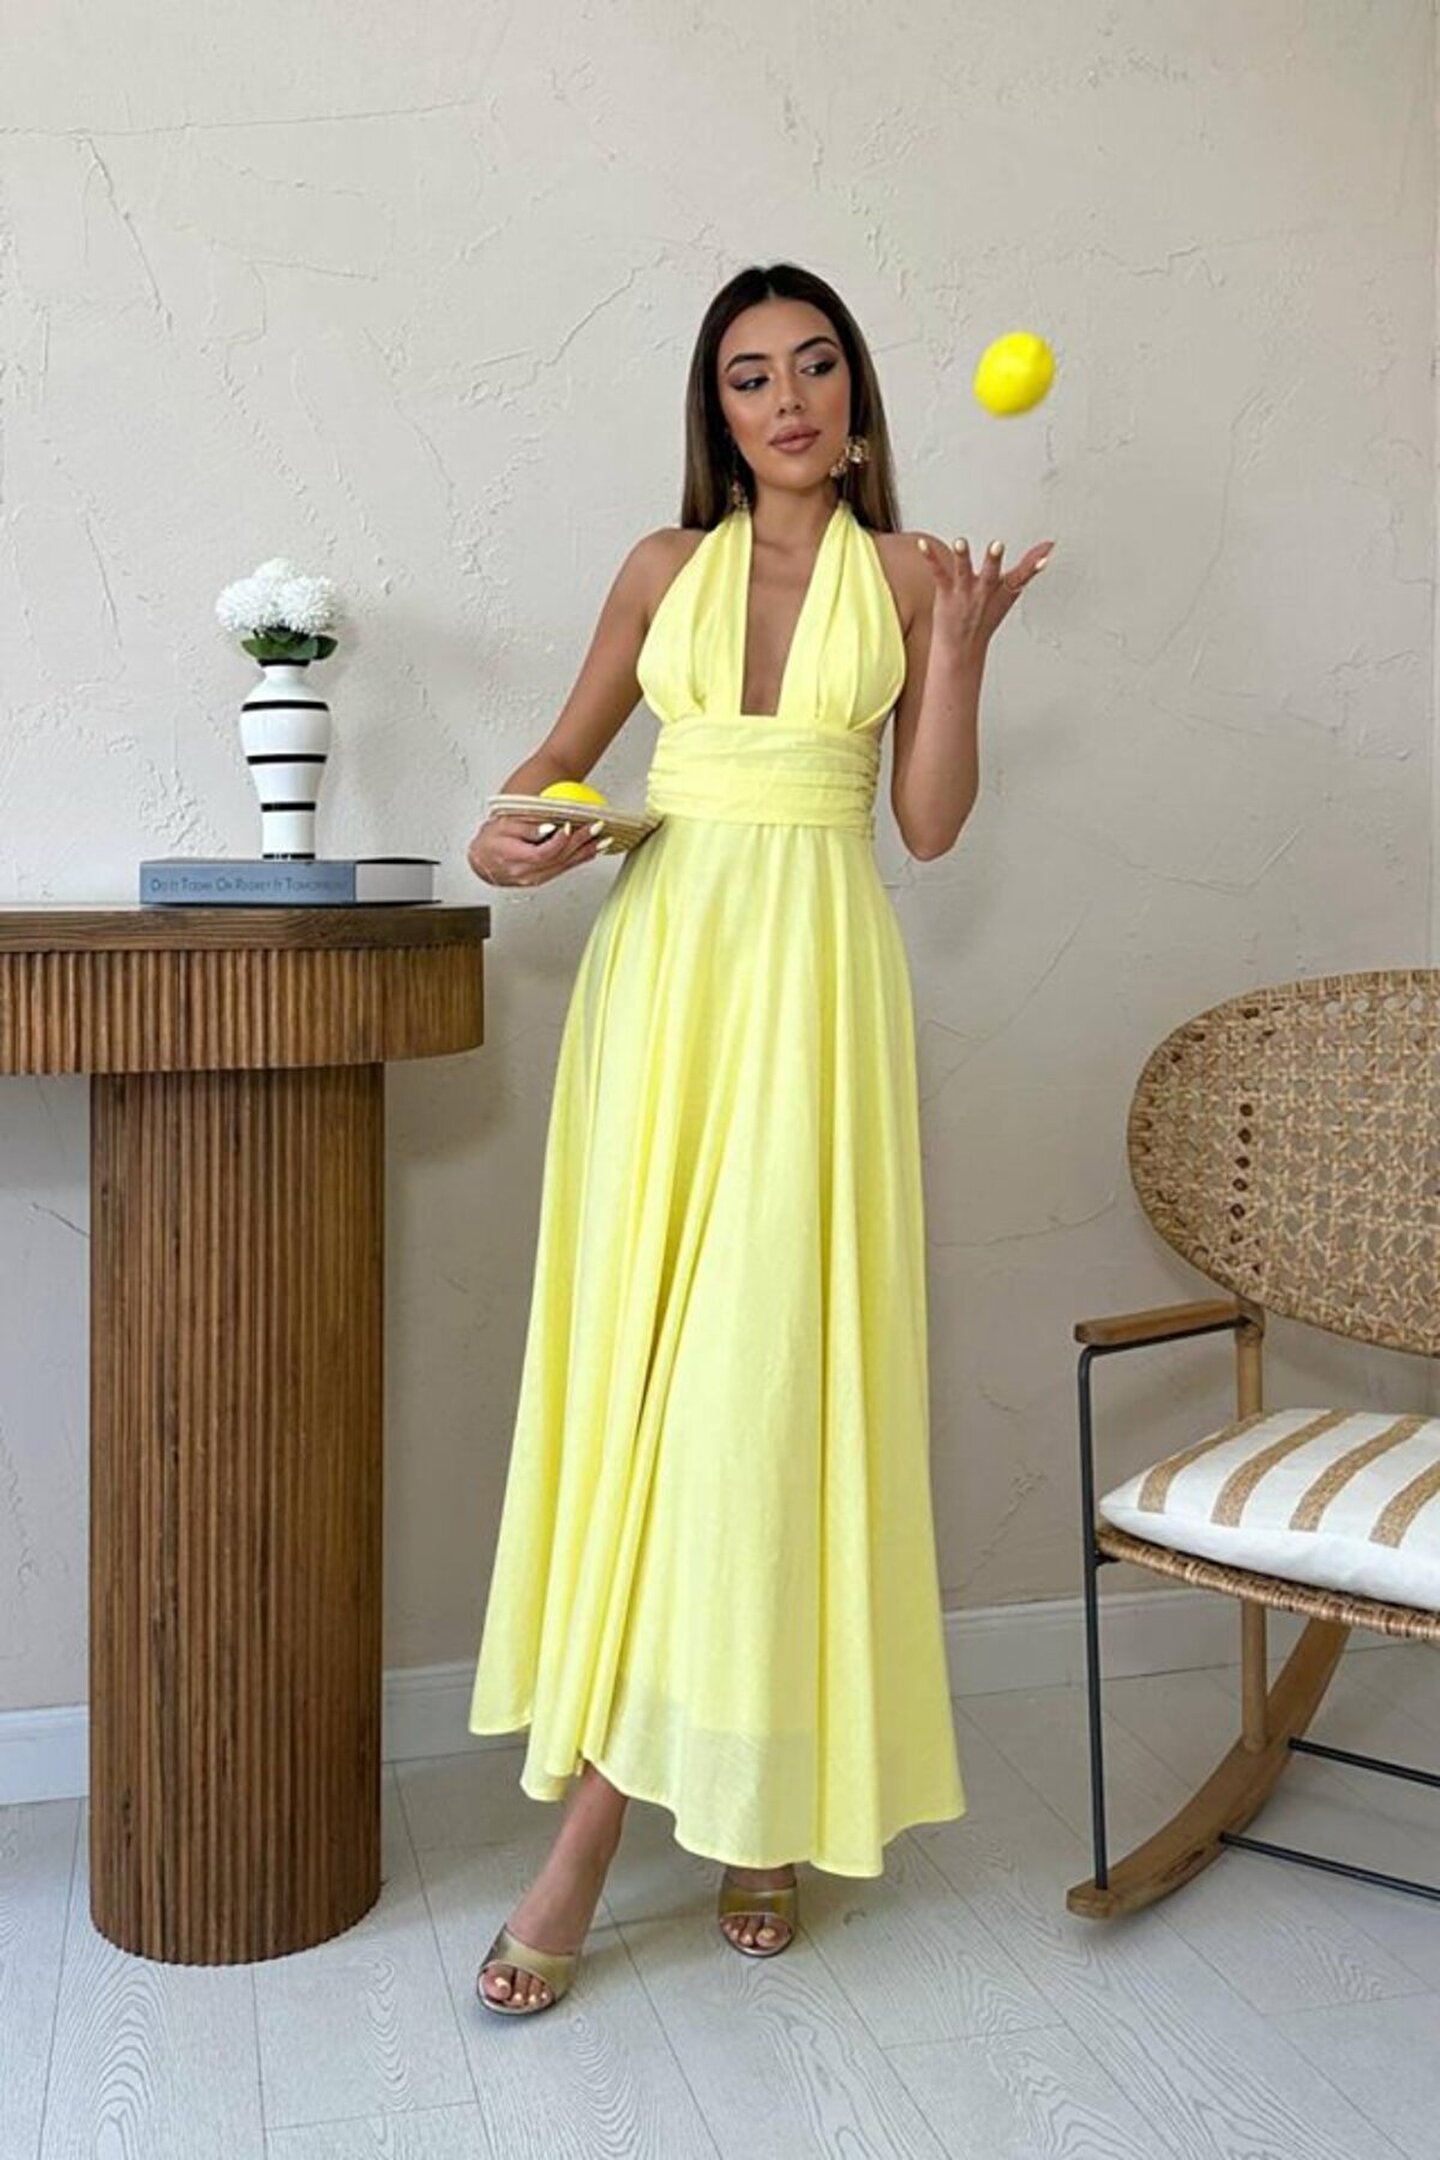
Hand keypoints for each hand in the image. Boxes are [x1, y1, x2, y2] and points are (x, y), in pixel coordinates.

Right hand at [466, 812, 607, 887]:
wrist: (482, 860)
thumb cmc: (491, 841)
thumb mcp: (505, 826)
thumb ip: (527, 828)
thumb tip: (549, 828)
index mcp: (516, 859)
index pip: (544, 852)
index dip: (559, 840)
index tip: (570, 825)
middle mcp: (528, 873)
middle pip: (559, 859)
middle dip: (581, 842)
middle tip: (597, 828)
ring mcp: (535, 879)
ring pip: (565, 866)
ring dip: (585, 853)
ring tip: (603, 841)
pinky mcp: (541, 879)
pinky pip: (563, 869)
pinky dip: (578, 860)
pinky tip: (590, 852)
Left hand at [918, 533, 1054, 659]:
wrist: (961, 649)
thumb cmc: (985, 616)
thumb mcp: (1011, 592)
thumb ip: (1027, 567)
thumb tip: (1047, 548)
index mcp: (1003, 590)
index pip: (1021, 577)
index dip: (1034, 566)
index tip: (1046, 555)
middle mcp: (984, 590)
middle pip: (991, 574)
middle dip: (994, 561)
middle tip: (997, 546)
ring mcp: (965, 592)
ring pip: (964, 572)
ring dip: (962, 558)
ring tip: (960, 543)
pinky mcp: (946, 594)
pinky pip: (938, 573)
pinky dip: (930, 558)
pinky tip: (922, 545)